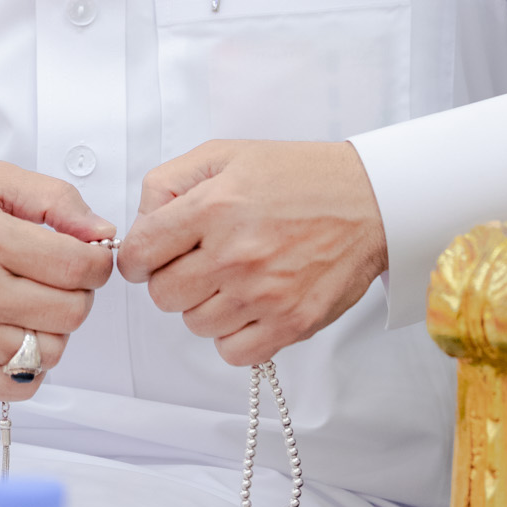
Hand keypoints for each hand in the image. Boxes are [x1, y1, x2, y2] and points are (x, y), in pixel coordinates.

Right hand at [0, 163, 114, 400]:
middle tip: (52, 277)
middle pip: (74, 311)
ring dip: (51, 327)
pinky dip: (29, 363)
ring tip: (25, 303)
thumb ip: (52, 199)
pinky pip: (23, 384)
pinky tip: (10, 333)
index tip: (84, 255)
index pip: (81, 267)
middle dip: (76, 292)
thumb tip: (101, 232)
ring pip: (53, 350)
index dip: (97, 260)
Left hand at [116, 140, 386, 365]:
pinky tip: (248, 306)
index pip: (140, 252)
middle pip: (162, 295)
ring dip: (205, 305)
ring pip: (195, 324)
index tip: (149, 256)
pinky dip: (234, 335)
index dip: (137, 257)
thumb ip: (169, 183)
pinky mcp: (291, 322)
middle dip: (171, 279)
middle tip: (198, 262)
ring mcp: (264, 293)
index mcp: (214, 206)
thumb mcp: (225, 155)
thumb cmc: (300, 177)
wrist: (369, 201)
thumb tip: (141, 222)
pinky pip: (233, 352)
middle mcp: (236, 253)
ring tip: (233, 278)